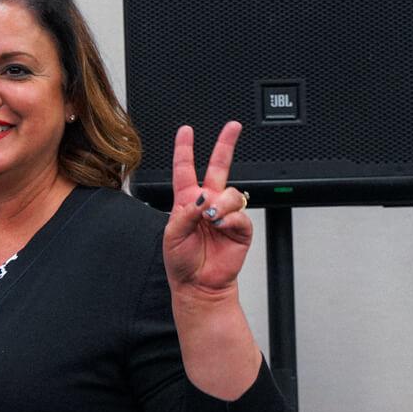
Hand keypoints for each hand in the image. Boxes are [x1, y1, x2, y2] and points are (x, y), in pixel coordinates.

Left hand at [162, 122, 253, 296]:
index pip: (185, 169)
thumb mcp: (172, 235)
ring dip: (221, 204)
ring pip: (231, 192)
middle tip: (233, 127)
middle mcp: (207, 202)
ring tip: (211, 219)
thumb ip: (184, 213)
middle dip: (226, 145)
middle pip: (219, 166)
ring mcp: (225, 213)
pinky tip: (221, 227)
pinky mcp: (240, 228)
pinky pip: (240, 214)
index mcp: (186, 200)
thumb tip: (202, 198)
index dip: (185, 149)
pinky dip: (230, 219)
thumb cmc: (181, 261)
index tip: (186, 130)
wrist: (198, 284)